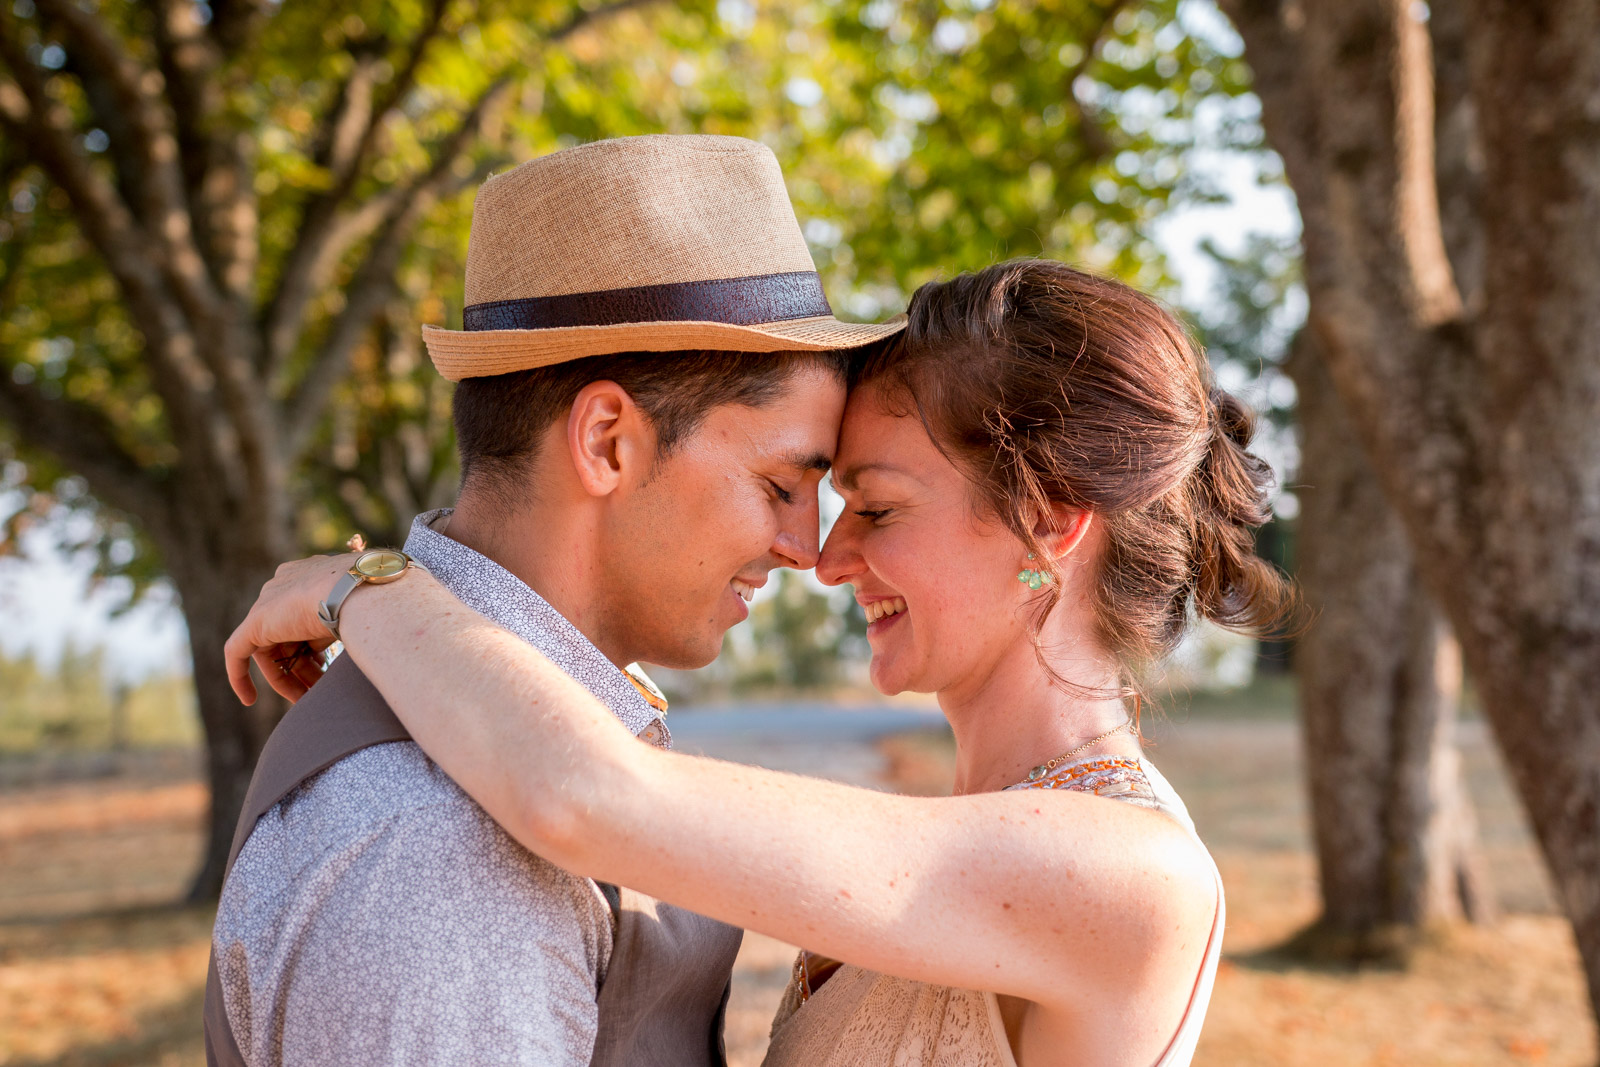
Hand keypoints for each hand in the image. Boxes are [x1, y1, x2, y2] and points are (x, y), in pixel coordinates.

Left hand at [225, 555, 357, 705]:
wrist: (361, 591)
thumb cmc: (373, 600)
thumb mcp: (361, 612)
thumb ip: (349, 624)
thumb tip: (362, 643)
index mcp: (311, 576)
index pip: (303, 617)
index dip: (314, 647)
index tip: (327, 667)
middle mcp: (286, 584)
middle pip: (287, 635)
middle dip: (303, 667)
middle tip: (319, 690)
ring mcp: (269, 601)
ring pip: (270, 649)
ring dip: (287, 678)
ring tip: (307, 699)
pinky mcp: (255, 621)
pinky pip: (237, 652)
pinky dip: (240, 676)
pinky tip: (249, 700)